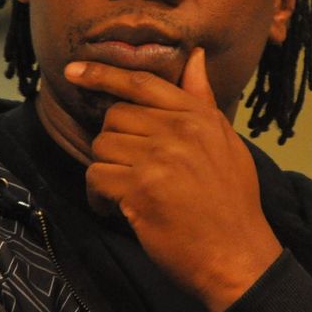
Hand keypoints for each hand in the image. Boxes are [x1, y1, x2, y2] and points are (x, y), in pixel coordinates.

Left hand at [65, 48, 281, 311]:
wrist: (238, 256)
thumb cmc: (232, 202)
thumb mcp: (226, 142)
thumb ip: (203, 99)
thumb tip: (196, 56)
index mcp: (199, 116)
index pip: (141, 83)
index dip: (102, 73)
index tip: (74, 70)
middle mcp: (178, 130)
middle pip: (114, 116)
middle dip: (113, 143)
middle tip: (128, 169)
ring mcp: (158, 159)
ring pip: (102, 147)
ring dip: (105, 171)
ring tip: (125, 192)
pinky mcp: (140, 189)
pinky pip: (96, 176)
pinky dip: (97, 196)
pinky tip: (115, 209)